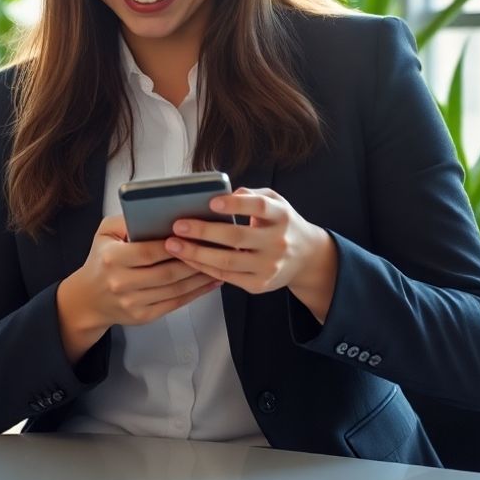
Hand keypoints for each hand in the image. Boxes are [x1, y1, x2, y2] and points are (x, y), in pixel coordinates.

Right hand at [57, 215, 218, 361]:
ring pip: (175, 289)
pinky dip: (196, 293)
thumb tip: (153, 213)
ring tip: (217, 263)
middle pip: (166, 273)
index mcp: (111, 259)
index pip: (148, 252)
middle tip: (213, 249)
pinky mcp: (143, 316)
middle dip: (193, 261)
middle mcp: (121, 283)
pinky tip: (208, 282)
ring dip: (199, 277)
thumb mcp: (104, 234)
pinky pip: (175, 303)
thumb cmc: (101, 261)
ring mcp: (133, 302)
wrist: (88, 299)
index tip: (193, 236)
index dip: (173, 246)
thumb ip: (125, 220)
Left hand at [164, 187, 337, 319]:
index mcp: (281, 216)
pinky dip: (203, 268)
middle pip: (237, 237)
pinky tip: (186, 259)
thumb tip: (224, 194)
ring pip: (228, 261)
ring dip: (196, 253)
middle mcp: (277, 242)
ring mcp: (269, 266)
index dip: (235, 205)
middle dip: (203, 231)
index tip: (211, 202)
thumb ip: (251, 195)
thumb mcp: (275, 202)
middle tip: (177, 225)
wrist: (307, 258)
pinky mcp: (260, 285)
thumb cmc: (281, 224)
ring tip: (173, 245)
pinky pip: (226, 276)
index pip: (259, 207)